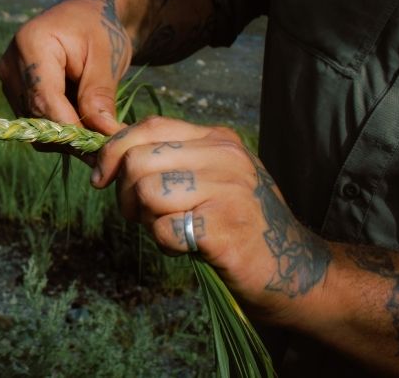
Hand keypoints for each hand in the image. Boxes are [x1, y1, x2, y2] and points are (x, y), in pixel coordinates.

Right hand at [0, 0, 132, 136]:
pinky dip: (60, 126)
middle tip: (106, 140)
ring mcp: (8, 81)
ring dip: (67, 132)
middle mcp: (10, 65)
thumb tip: (104, 136)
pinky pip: (35, 122)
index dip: (72, 129)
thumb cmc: (99, 29)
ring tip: (95, 119)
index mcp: (31, 45)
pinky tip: (80, 112)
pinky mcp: (13, 93)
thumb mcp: (107, 58)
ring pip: (36, 126)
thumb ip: (100, 97)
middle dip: (72, 134)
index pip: (44, 100)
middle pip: (37, 117)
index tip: (102, 146)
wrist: (87, 16)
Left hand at [96, 116, 330, 325]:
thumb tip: (109, 155)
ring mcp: (228, 190)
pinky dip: (165, 244)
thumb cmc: (240, 226)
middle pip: (137, 160)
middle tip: (142, 216)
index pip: (148, 127)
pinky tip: (188, 247)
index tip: (101, 177)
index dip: (112, 151)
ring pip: (146, 192)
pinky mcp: (225, 228)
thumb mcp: (211, 179)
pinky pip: (164, 229)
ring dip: (147, 220)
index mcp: (218, 139)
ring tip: (171, 231)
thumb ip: (169, 161)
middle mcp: (225, 157)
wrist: (297, 271)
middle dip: (125, 193)